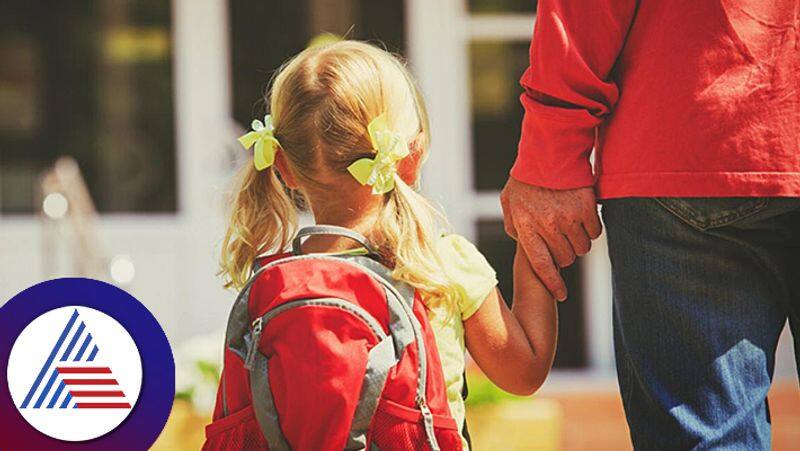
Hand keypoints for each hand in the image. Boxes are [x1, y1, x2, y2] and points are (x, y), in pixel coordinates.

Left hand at [500, 177, 601, 300]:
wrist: (549, 150)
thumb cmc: (526, 177)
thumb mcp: (509, 202)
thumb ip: (513, 225)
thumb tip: (520, 242)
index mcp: (527, 227)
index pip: (541, 266)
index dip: (553, 284)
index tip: (561, 295)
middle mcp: (548, 226)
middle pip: (565, 259)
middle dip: (564, 255)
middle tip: (561, 241)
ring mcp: (568, 217)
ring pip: (582, 248)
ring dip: (579, 242)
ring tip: (571, 227)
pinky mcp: (587, 207)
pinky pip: (595, 232)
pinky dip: (592, 229)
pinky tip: (583, 217)